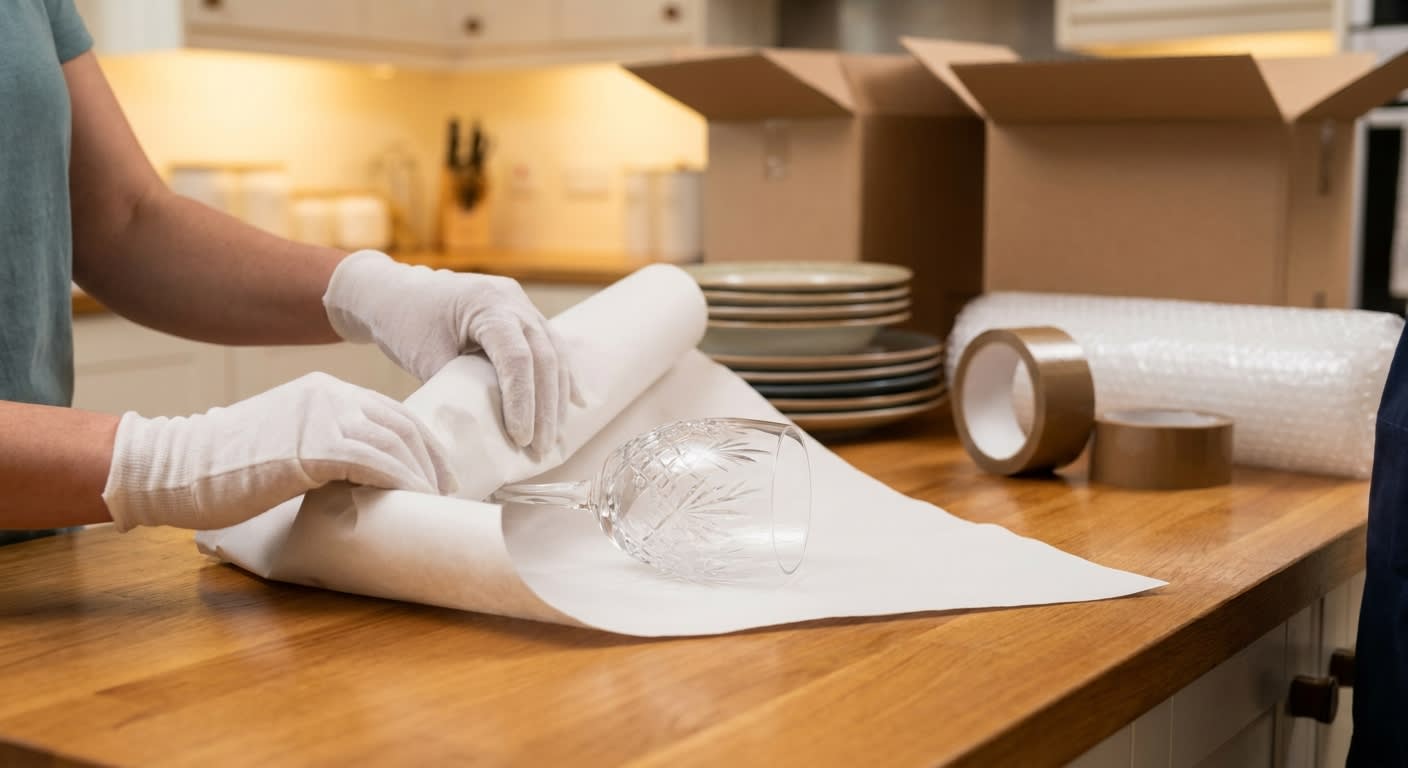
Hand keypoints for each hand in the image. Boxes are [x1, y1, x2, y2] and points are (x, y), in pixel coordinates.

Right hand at [101, 373, 456, 530]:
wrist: (175, 468)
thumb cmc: (225, 468)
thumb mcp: (286, 442)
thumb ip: (324, 445)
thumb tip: (360, 480)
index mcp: (325, 390)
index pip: (393, 413)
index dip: (423, 445)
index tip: (439, 475)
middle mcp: (329, 395)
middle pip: (403, 425)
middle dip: (432, 462)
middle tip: (449, 494)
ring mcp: (321, 417)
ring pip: (395, 443)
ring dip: (422, 477)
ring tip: (437, 505)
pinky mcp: (313, 447)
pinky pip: (375, 462)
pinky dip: (400, 482)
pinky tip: (413, 501)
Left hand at [322, 251, 577, 451]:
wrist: (393, 291)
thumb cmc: (403, 320)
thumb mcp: (424, 356)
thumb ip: (455, 389)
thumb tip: (480, 433)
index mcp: (487, 304)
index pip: (518, 358)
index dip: (524, 401)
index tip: (521, 438)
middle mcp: (513, 301)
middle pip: (545, 358)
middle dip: (546, 408)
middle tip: (541, 449)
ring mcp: (522, 306)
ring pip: (554, 354)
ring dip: (556, 398)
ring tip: (552, 438)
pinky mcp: (523, 316)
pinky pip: (550, 348)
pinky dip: (560, 378)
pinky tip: (574, 403)